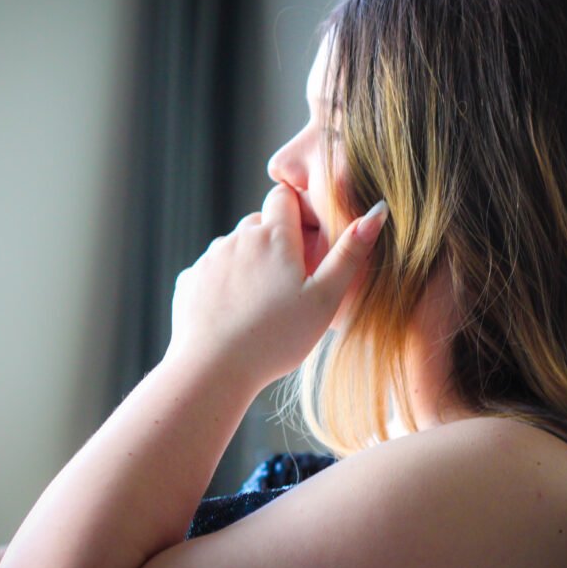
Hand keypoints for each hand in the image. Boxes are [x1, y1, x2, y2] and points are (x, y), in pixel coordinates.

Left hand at [164, 184, 387, 390]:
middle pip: (260, 222)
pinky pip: (213, 271)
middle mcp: (237, 238)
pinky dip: (225, 283)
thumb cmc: (277, 338)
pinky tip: (236, 313)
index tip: (309, 243)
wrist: (213, 371)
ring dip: (251, 262)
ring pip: (236, 246)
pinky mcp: (190, 280)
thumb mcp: (325, 298)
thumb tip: (377, 211)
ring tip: (263, 302)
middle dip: (276, 241)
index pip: (284, 196)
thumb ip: (350, 254)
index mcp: (273, 237)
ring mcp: (210, 259)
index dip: (298, 212)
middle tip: (292, 281)